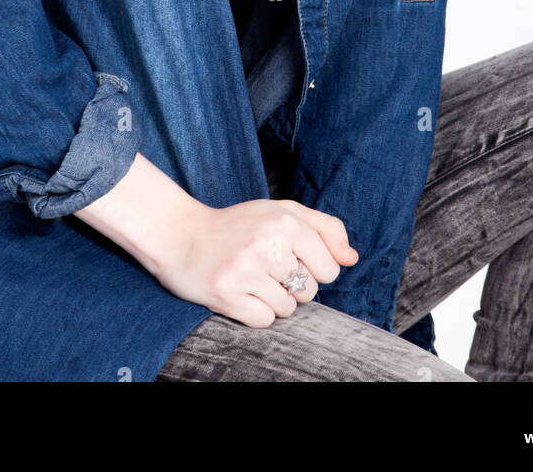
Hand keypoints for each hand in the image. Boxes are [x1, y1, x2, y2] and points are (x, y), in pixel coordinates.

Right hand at [74, 152, 358, 326]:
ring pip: (287, 309)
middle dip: (293, 284)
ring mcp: (245, 270)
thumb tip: (352, 258)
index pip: (329, 269)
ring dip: (273, 299)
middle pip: (309, 291)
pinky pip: (264, 321)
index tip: (290, 257)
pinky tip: (240, 292)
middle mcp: (267, 244)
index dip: (314, 268)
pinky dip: (255, 312)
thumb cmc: (239, 224)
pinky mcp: (226, 295)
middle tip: (265, 266)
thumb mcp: (282, 212)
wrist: (181, 235)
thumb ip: (324, 229)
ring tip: (251, 278)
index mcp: (285, 220)